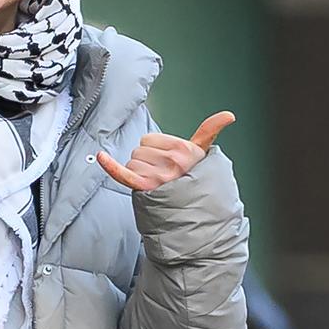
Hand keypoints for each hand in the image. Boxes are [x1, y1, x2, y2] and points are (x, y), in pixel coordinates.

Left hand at [96, 111, 235, 191]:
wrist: (195, 214)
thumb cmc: (197, 181)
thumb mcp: (203, 155)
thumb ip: (209, 131)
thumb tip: (229, 114)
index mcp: (183, 150)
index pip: (149, 138)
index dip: (155, 149)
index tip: (167, 161)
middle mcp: (171, 162)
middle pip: (139, 150)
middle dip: (146, 160)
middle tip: (162, 175)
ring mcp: (157, 177)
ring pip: (132, 162)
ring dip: (139, 172)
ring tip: (156, 184)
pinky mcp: (144, 189)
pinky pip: (123, 173)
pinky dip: (109, 165)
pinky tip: (100, 156)